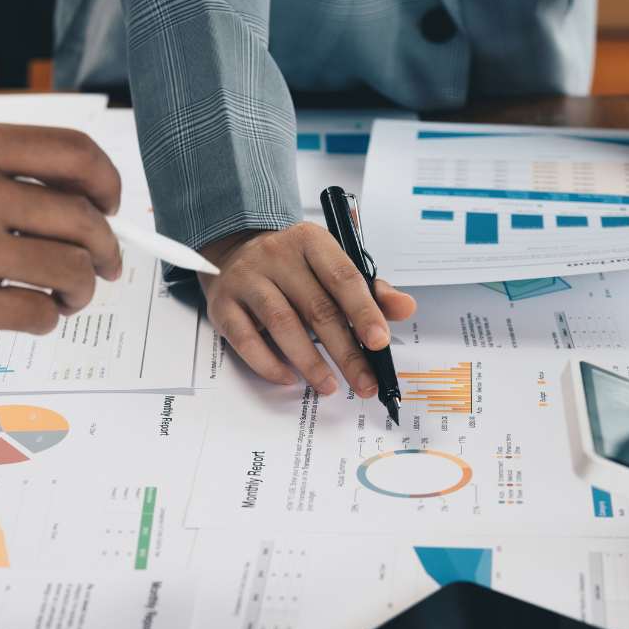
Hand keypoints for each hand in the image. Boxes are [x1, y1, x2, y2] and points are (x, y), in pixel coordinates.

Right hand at [198, 224, 416, 394]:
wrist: (235, 250)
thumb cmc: (294, 266)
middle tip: (365, 382)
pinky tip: (289, 379)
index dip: (364, 312)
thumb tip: (405, 307)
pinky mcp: (223, 304)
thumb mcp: (332, 266)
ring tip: (330, 386)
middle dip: (346, 351)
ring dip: (310, 362)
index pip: (343, 277)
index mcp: (311, 242)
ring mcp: (247, 279)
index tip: (380, 343)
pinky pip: (246, 340)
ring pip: (283, 324)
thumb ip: (370, 290)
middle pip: (317, 308)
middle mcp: (277, 255)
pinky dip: (269, 364)